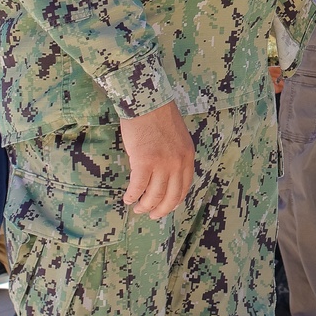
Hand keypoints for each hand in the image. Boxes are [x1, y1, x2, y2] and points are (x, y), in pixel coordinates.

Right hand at [120, 101, 194, 219]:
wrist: (147, 100)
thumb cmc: (158, 115)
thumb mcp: (178, 137)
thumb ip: (176, 155)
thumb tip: (167, 174)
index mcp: (187, 156)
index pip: (184, 188)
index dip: (174, 202)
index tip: (165, 208)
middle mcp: (177, 163)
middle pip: (171, 197)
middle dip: (160, 210)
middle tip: (151, 215)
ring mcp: (161, 164)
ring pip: (154, 196)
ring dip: (145, 205)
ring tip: (137, 207)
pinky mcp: (144, 162)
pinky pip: (138, 187)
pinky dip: (132, 195)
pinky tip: (127, 198)